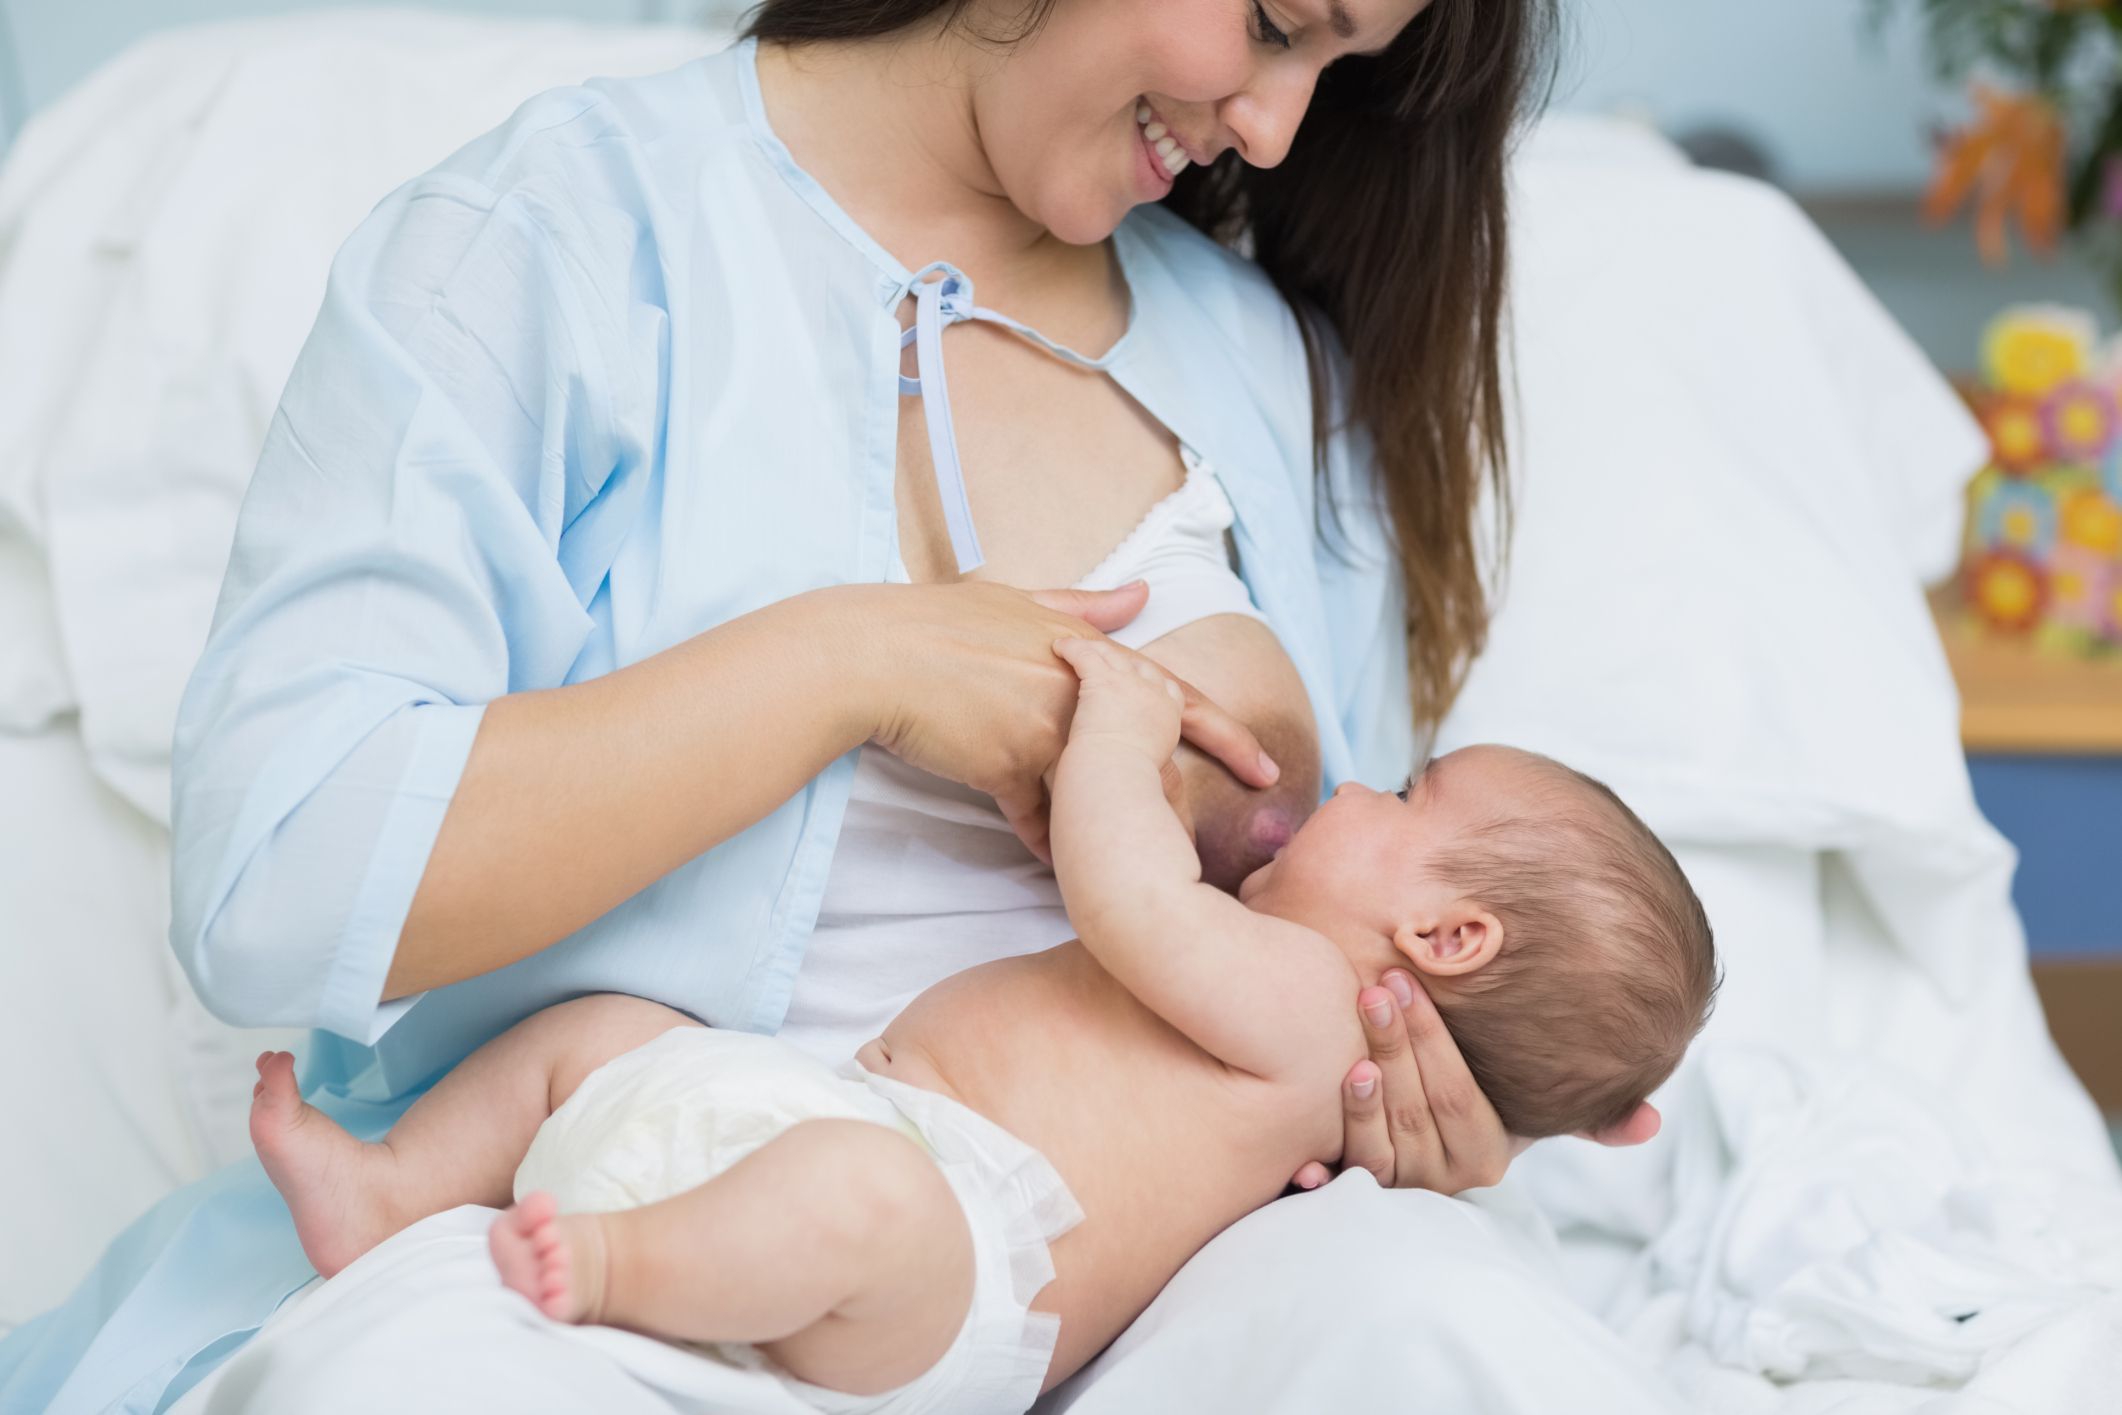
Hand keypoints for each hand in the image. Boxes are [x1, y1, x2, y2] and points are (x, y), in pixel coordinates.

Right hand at [855, 580, 1274, 864]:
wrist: (875, 657)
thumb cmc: (939, 623)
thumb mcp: (1020, 600)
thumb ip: (1086, 605)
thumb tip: (1142, 590)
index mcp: (1089, 650)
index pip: (1175, 696)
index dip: (1227, 733)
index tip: (1270, 769)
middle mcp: (1080, 692)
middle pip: (1147, 758)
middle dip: (1165, 801)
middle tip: (1192, 840)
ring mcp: (1048, 730)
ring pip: (1098, 794)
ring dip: (1102, 823)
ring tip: (1110, 851)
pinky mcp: (1010, 766)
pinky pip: (1041, 819)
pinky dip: (1045, 838)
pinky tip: (1048, 853)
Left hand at [1049, 635, 1184, 764]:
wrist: (1116, 773)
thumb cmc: (1127, 780)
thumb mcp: (1154, 769)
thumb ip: (1150, 757)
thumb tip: (1140, 767)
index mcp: (1169, 715)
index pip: (1167, 688)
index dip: (1153, 682)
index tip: (1141, 684)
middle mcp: (1153, 693)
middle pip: (1141, 666)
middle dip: (1125, 662)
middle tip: (1107, 662)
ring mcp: (1128, 683)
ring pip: (1112, 655)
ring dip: (1096, 650)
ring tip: (1079, 649)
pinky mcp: (1101, 679)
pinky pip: (1085, 654)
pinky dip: (1071, 648)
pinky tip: (1058, 647)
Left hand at [1288, 970, 1664, 1193]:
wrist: (1413, 1148)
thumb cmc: (1468, 1105)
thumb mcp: (1527, 1109)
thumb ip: (1586, 1113)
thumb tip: (1651, 1121)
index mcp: (1487, 1155)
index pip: (1460, 1095)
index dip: (1434, 1041)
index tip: (1406, 980)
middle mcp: (1443, 1180)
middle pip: (1416, 1110)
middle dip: (1395, 1044)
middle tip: (1376, 987)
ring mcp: (1397, 1190)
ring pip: (1378, 1144)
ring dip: (1361, 1097)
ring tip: (1350, 1045)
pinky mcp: (1355, 1195)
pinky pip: (1341, 1181)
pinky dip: (1325, 1166)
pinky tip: (1313, 1143)